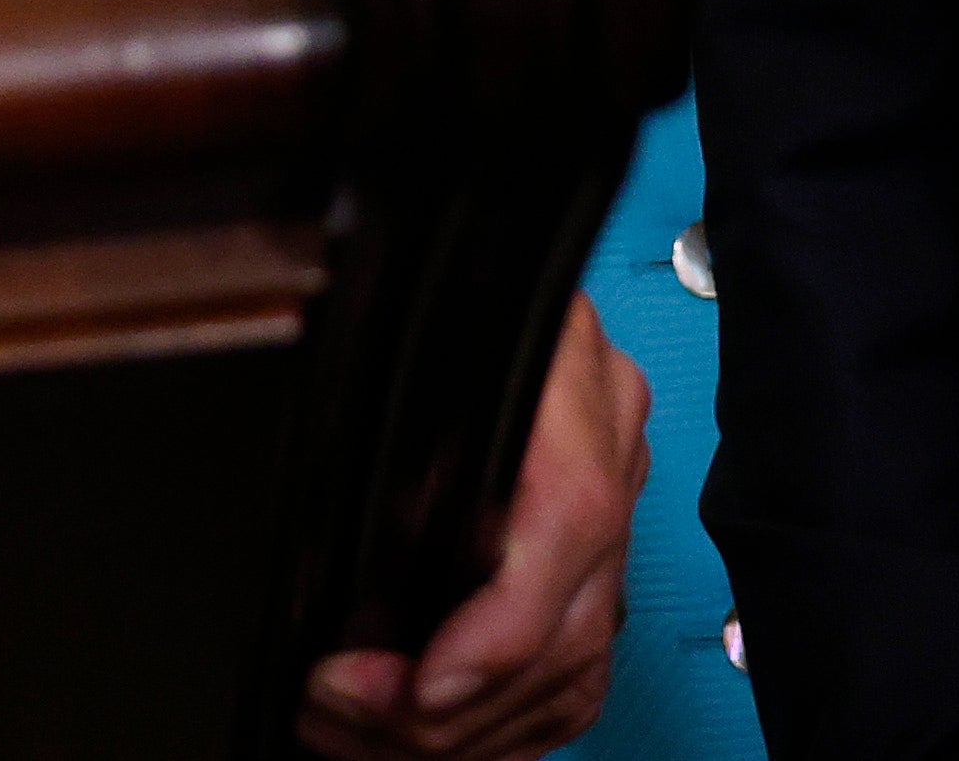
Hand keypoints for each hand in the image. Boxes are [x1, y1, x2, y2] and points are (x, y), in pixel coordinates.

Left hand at [299, 294, 649, 755]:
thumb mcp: (405, 347)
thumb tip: (359, 579)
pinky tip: (439, 734)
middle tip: (339, 713)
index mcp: (570, 380)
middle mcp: (611, 445)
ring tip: (357, 736)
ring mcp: (619, 499)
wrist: (483, 246)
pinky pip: (580, 666)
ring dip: (467, 729)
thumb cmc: (432, 285)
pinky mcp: (607, 542)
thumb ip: (397, 447)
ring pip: (573, 667)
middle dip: (446, 707)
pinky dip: (510, 718)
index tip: (414, 690)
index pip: (565, 533)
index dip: (492, 636)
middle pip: (564, 629)